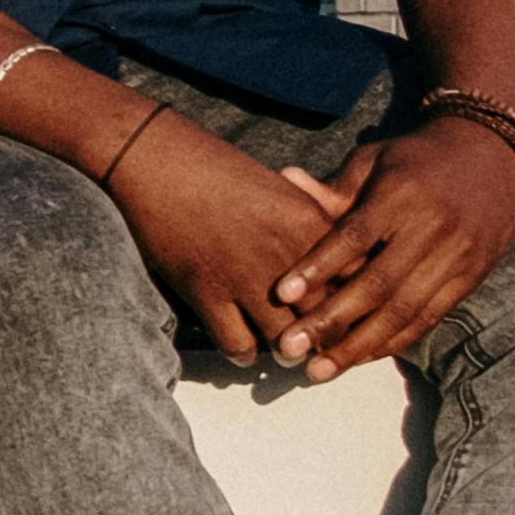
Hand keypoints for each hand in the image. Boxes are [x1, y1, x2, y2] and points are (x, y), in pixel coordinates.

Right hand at [106, 113, 358, 368]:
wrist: (156, 160)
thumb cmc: (216, 169)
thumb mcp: (281, 187)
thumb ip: (314, 220)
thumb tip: (337, 256)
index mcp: (312, 224)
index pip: (358, 281)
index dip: (358, 305)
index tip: (352, 316)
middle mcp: (287, 255)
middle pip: (328, 317)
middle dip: (328, 337)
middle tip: (322, 346)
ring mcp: (246, 276)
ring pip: (287, 340)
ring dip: (288, 352)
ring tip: (286, 353)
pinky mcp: (206, 291)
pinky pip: (238, 344)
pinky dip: (243, 354)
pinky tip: (243, 349)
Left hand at [268, 120, 514, 370]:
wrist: (490, 156)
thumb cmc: (414, 160)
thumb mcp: (374, 161)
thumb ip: (333, 187)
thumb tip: (285, 181)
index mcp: (401, 195)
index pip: (354, 237)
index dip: (318, 267)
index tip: (281, 295)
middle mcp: (433, 229)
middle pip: (378, 284)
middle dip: (332, 321)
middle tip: (290, 348)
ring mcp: (458, 257)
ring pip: (405, 310)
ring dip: (360, 344)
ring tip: (320, 370)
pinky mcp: (472, 277)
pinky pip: (430, 317)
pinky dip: (394, 340)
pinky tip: (360, 357)